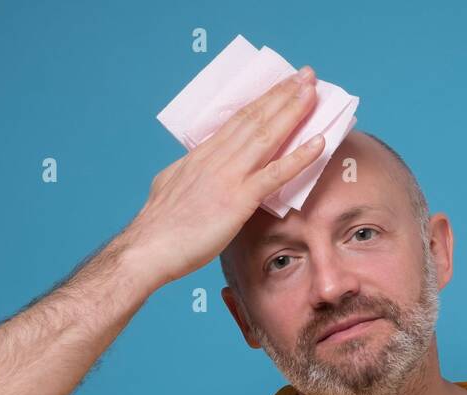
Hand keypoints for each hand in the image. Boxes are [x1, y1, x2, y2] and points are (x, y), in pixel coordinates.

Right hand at [130, 66, 325, 286]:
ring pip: (266, 136)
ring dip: (292, 111)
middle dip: (282, 94)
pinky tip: (318, 143)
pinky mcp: (238, 200)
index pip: (237, 120)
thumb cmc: (159, 228)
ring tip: (313, 92)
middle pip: (254, 118)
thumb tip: (193, 166)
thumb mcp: (170, 185)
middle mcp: (216, 158)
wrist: (148, 248)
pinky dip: (299, 157)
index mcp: (201, 155)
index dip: (262, 101)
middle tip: (306, 75)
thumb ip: (188, 172)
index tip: (281, 85)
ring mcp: (228, 176)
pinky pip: (274, 174)